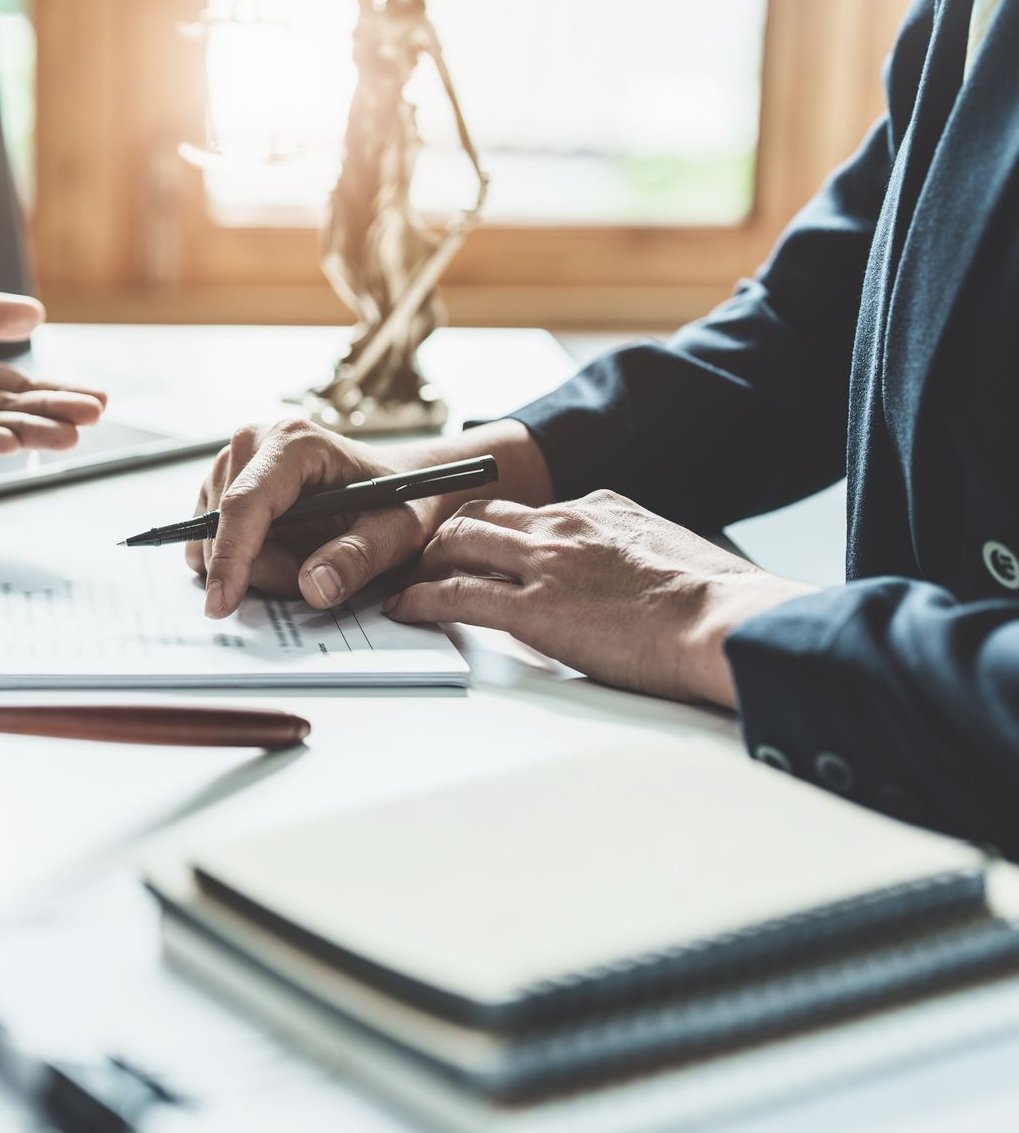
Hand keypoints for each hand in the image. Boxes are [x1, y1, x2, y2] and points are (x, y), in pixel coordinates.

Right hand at [188, 417, 554, 618]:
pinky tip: (281, 551)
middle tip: (316, 569)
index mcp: (295, 442)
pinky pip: (212, 537)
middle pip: (226, 526)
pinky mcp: (222, 482)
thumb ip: (359, 557)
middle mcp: (255, 441)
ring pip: (215, 536)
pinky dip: (242, 558)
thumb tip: (315, 586)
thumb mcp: (397, 533)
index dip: (231, 557)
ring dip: (256, 565)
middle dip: (263, 567)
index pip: (244, 504)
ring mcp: (234, 460)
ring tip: (304, 556)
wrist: (396, 485)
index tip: (222, 604)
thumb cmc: (398, 502)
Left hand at [384, 490, 815, 706]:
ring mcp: (544, 564)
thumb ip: (639, 556)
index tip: (487, 545)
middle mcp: (565, 526)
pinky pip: (454, 596)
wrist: (726, 622)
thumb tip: (636, 578)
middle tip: (426, 558)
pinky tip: (405, 609)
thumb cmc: (719, 605)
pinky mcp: (530, 609)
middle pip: (482, 516)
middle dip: (448, 536)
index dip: (501, 531)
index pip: (534, 511)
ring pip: (458, 544)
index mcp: (604, 510)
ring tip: (406, 580)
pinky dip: (421, 600)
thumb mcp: (678, 557)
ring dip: (425, 562)